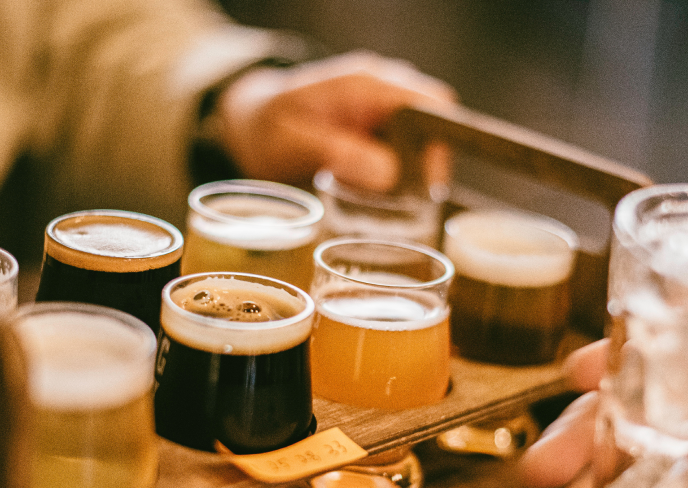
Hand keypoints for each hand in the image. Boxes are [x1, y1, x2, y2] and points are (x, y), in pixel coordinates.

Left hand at [217, 50, 455, 191]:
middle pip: (434, 126)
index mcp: (366, 84)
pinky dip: (396, 176)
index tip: (425, 183)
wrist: (248, 122)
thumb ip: (338, 153)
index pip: (432, 103)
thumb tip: (387, 174)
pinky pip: (404, 151)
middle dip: (425, 167)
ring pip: (422, 143)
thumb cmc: (266, 128)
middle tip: (398, 203)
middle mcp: (382, 90)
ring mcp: (382, 108)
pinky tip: (370, 191)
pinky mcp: (377, 128)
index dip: (439, 143)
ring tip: (378, 199)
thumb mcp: (293, 144)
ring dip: (410, 175)